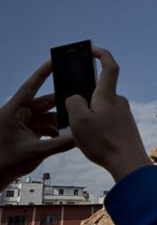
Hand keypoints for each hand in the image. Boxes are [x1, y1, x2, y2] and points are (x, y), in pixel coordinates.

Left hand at [0, 61, 74, 189]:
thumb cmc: (4, 163)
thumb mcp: (35, 152)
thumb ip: (60, 143)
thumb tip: (80, 136)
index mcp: (13, 111)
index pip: (30, 88)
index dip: (42, 74)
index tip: (53, 61)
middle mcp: (19, 113)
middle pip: (45, 103)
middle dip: (62, 105)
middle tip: (80, 103)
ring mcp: (24, 123)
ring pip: (49, 116)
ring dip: (61, 122)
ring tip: (76, 125)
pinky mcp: (28, 131)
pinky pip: (47, 126)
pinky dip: (57, 131)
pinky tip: (66, 137)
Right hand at [66, 48, 150, 181]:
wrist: (129, 163)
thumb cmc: (104, 143)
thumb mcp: (79, 121)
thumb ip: (74, 102)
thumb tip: (77, 98)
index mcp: (108, 96)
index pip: (109, 66)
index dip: (101, 54)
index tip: (91, 49)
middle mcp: (119, 101)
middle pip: (99, 92)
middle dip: (85, 100)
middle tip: (75, 118)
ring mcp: (124, 114)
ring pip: (101, 108)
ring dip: (91, 117)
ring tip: (85, 135)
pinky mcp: (125, 125)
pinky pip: (107, 120)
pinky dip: (98, 126)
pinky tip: (95, 141)